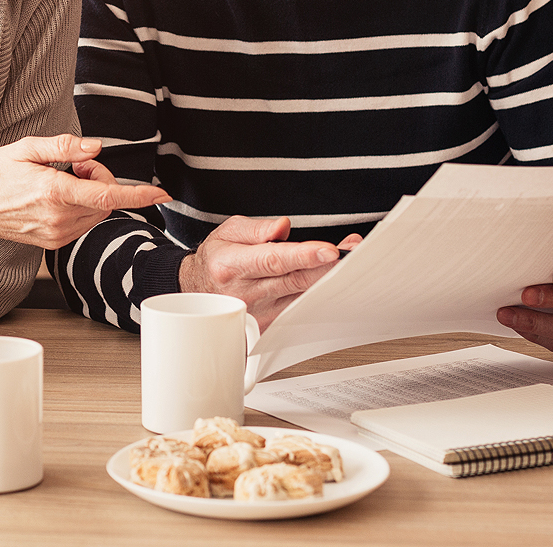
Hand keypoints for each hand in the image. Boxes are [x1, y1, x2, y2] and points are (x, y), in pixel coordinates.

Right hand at [0, 135, 170, 250]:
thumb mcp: (26, 148)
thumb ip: (63, 146)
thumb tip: (96, 147)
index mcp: (54, 192)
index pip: (107, 196)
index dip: (138, 195)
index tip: (161, 194)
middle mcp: (59, 217)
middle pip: (107, 200)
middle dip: (101, 179)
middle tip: (74, 165)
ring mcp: (58, 234)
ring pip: (99, 213)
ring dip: (93, 194)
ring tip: (63, 180)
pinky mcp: (56, 242)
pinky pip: (86, 223)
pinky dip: (83, 207)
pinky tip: (59, 197)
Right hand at [179, 216, 362, 329]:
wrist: (199, 292)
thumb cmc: (217, 260)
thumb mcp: (228, 232)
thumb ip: (257, 228)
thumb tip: (283, 227)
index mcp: (232, 265)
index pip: (273, 260)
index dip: (303, 255)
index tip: (328, 249)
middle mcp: (246, 292)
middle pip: (295, 280)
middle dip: (327, 266)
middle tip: (353, 253)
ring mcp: (259, 313)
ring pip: (303, 297)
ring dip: (329, 280)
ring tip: (351, 261)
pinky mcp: (270, 325)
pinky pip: (301, 310)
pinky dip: (320, 295)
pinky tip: (334, 282)